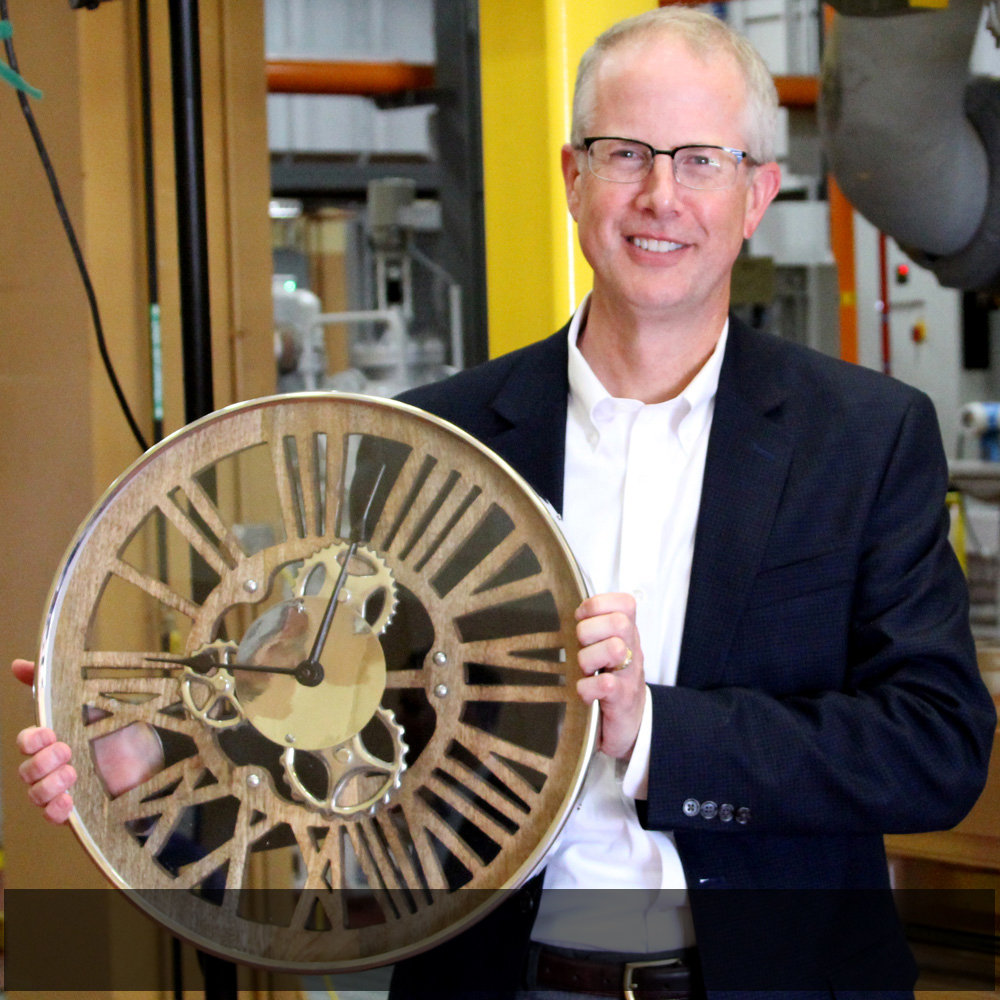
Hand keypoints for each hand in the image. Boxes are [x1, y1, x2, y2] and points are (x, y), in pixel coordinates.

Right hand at [12, 658, 164, 822]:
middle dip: (43, 761)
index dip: (31, 739)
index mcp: (55, 741)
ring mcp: (64, 789)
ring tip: (73, 774)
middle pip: (26, 770)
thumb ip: (57, 685)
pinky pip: (51, 816)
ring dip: (49, 785)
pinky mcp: (78, 810)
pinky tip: (69, 802)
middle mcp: (54, 767)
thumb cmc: (119, 730)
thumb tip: (18, 664)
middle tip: (67, 750)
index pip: (25, 742)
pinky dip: (55, 810)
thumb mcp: (93, 702)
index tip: (50, 733)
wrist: (155, 758)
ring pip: (35, 794)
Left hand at [574, 593, 645, 758]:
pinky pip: (605, 684)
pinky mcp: (623, 699)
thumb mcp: (605, 651)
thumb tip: (562, 612)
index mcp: (627, 634)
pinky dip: (587, 688)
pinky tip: (584, 693)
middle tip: (581, 646)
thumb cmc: (611, 683)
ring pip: (614, 648)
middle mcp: (632, 650)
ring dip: (589, 658)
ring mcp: (630, 675)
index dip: (598, 604)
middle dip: (590, 630)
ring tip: (584, 670)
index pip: (625, 603)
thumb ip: (592, 630)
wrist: (630, 725)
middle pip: (619, 622)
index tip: (581, 617)